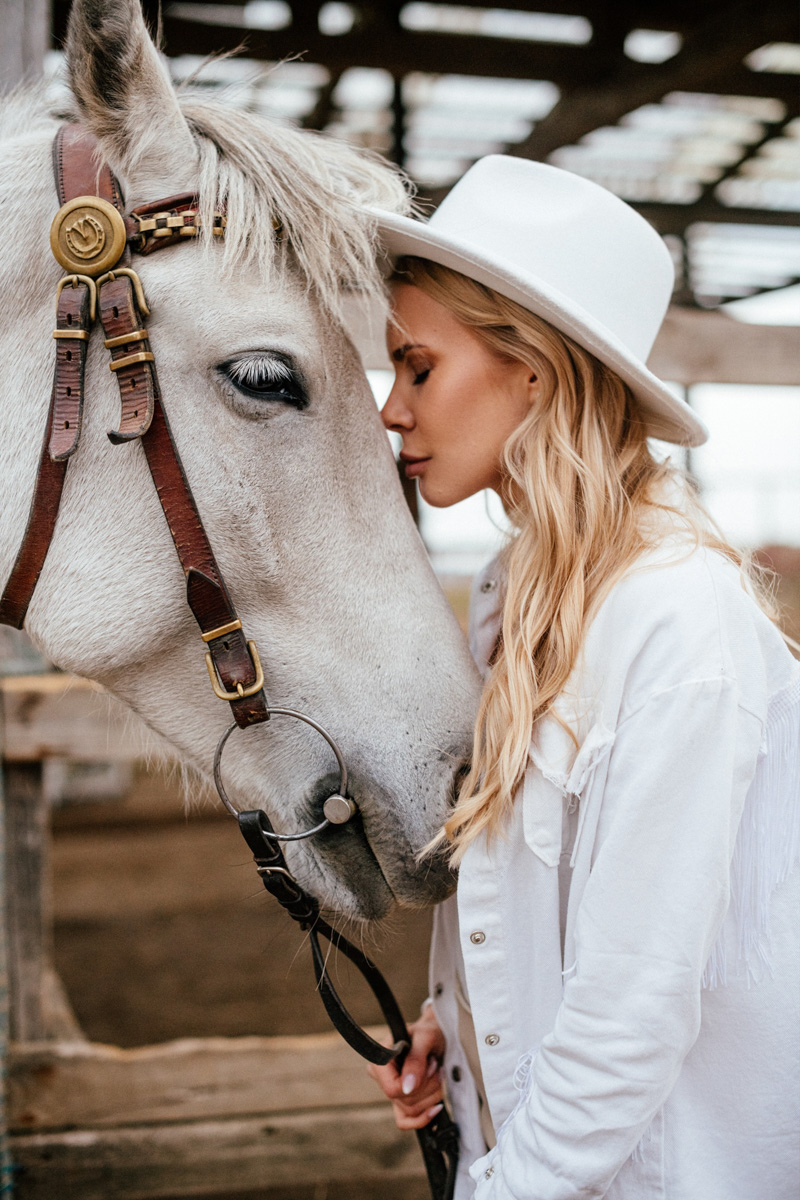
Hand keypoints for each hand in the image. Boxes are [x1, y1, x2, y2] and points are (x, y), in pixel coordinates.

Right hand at [367, 1002, 445, 1129]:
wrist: (438, 1035)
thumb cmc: (429, 1031)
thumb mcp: (426, 1037)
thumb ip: (416, 1060)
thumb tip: (407, 1088)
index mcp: (379, 1061)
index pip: (392, 1089)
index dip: (415, 1085)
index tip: (429, 1066)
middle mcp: (381, 1078)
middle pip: (405, 1102)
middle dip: (429, 1085)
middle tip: (435, 1064)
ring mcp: (392, 1092)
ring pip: (412, 1111)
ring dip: (433, 1093)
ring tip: (436, 1071)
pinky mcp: (402, 1102)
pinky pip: (407, 1122)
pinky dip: (425, 1117)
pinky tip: (437, 1106)